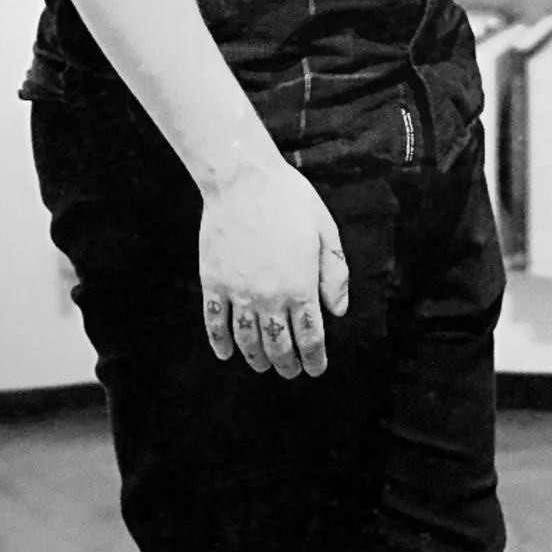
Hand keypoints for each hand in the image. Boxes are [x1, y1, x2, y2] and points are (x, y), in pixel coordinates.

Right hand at [198, 159, 348, 379]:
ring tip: (263, 365)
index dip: (314, 358)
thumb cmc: (289, 199)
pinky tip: (227, 353)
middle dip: (287, 363)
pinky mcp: (213, 283)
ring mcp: (239, 292)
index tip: (316, 369)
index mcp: (301, 285)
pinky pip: (215, 323)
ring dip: (257, 358)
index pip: (310, 336)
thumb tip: (338, 310)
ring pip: (248, 340)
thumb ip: (334, 273)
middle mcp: (270, 296)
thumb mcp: (325, 230)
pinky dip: (221, 343)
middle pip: (279, 344)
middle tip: (291, 371)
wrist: (243, 180)